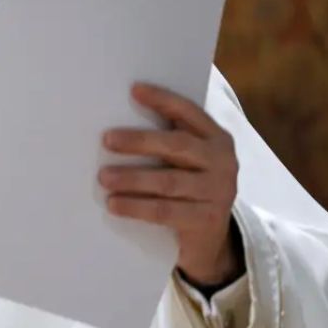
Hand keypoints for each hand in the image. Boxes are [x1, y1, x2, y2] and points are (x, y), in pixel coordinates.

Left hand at [99, 83, 241, 285]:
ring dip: (132, 178)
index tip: (134, 90)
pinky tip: (114, 204)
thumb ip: (167, 140)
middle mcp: (223, 161)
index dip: (163, 100)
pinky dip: (136, 207)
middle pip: (177, 145)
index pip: (189, 112)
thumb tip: (117, 123)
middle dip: (140, 141)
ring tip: (103, 177)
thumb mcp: (186, 160)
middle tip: (107, 139)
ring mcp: (218, 191)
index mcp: (217, 138)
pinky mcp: (207, 220)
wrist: (211, 237)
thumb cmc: (188, 186)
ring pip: (168, 181)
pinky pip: (166, 211)